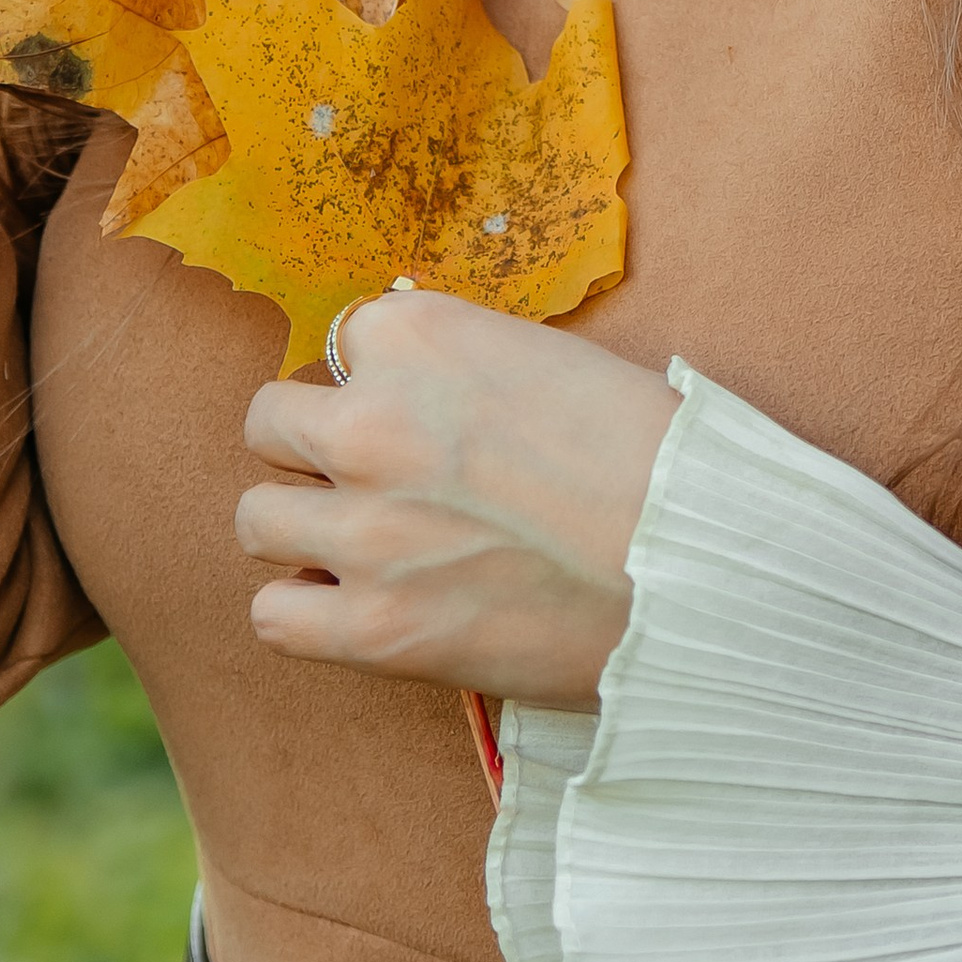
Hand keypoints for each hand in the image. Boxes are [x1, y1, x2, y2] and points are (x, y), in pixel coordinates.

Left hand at [236, 289, 675, 708]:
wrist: (705, 565)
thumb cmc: (654, 459)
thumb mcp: (551, 360)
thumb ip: (461, 365)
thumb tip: (409, 376)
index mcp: (420, 334)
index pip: (342, 342)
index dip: (379, 384)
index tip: (420, 417)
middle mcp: (373, 420)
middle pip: (271, 424)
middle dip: (318, 452)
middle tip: (380, 483)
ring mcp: (366, 527)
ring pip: (257, 518)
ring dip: (303, 531)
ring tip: (365, 550)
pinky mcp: (376, 627)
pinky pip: (273, 615)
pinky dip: (304, 615)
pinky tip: (355, 611)